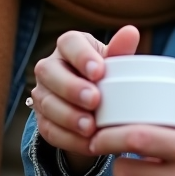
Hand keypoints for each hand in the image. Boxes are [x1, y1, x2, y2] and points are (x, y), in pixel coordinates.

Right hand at [29, 25, 139, 173]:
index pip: (68, 43)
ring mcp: (43, 94)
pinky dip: (70, 139)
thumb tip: (131, 32)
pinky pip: (49, 130)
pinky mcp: (43, 120)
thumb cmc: (107, 76)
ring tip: (90, 126)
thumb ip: (120, 51)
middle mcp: (50, 67)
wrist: (97, 106)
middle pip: (49, 72)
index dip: (81, 56)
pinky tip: (88, 143)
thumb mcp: (115, 64)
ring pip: (46, 103)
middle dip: (71, 88)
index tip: (99, 71)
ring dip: (68, 116)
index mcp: (70, 46)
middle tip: (94, 101)